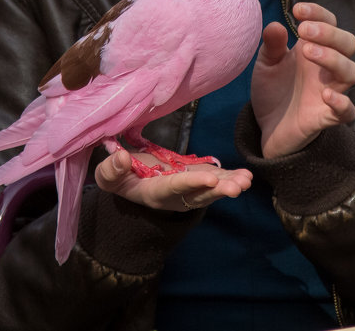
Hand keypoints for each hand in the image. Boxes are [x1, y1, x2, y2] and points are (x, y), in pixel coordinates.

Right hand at [95, 149, 252, 211]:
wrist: (131, 181)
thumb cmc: (119, 176)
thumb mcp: (108, 175)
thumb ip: (111, 169)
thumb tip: (123, 157)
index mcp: (153, 192)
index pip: (173, 187)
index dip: (191, 183)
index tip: (210, 178)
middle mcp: (175, 196)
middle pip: (198, 195)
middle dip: (218, 190)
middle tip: (237, 187)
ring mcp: (189, 190)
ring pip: (211, 190)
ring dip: (229, 185)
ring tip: (246, 180)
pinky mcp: (198, 181)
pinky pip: (216, 182)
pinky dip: (230, 178)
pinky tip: (246, 176)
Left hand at [251, 2, 354, 158]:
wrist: (266, 128)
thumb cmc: (273, 90)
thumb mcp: (266, 64)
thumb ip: (271, 45)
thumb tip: (275, 25)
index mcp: (313, 49)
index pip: (330, 24)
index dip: (319, 13)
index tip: (297, 10)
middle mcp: (326, 68)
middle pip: (348, 43)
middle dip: (330, 33)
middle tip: (303, 31)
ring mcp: (329, 92)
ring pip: (351, 72)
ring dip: (333, 58)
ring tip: (307, 52)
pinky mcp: (325, 118)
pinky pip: (347, 112)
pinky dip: (342, 103)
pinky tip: (326, 94)